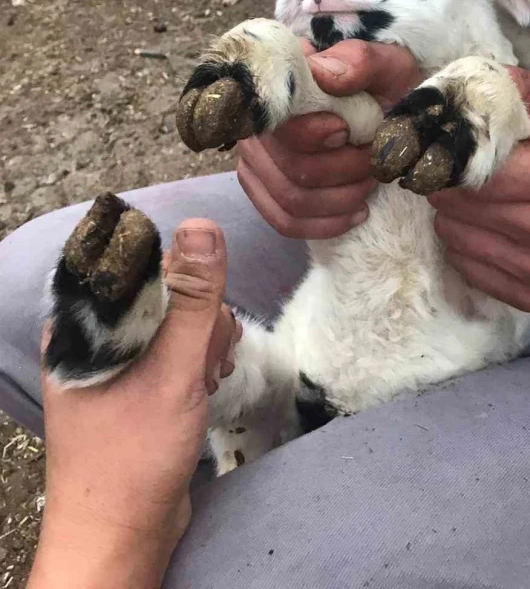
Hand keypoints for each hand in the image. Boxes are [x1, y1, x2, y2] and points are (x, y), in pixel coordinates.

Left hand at [29, 220, 241, 588]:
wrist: (119, 539)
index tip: (204, 310)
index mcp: (83, 323)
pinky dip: (198, 363)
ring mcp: (117, 361)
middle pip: (164, 290)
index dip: (181, 276)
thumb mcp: (172, 370)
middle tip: (207, 360)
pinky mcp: (137, 385)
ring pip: (176, 321)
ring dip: (205, 343)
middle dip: (200, 319)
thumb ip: (193, 299)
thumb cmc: (133, 455)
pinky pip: (174, 350)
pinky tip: (207, 387)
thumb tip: (203, 225)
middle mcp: (96, 336)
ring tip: (209, 380)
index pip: (138, 263)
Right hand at [237, 39, 421, 238]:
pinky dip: (326, 224)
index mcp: (277, 89)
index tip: (348, 133)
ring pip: (291, 201)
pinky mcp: (265, 190)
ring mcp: (256, 161)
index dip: (315, 136)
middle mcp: (256, 126)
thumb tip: (322, 75)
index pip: (282, 126)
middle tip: (373, 160)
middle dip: (344, 172)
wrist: (385, 103)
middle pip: (292, 171)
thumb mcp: (384, 62)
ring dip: (341, 199)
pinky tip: (357, 212)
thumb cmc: (381, 82)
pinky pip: (285, 222)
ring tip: (369, 182)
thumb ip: (357, 61)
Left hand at [430, 69, 529, 312]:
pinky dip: (465, 243)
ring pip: (453, 236)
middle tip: (458, 170)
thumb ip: (520, 89)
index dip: (450, 156)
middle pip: (457, 204)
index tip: (445, 147)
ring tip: (477, 197)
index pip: (472, 170)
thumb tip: (469, 85)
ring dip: (453, 213)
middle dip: (447, 182)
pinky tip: (487, 225)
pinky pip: (465, 265)